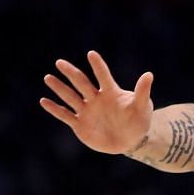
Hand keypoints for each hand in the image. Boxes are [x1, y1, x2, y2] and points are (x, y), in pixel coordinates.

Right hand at [40, 50, 154, 154]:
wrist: (130, 140)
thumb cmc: (138, 120)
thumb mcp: (142, 107)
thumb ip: (142, 92)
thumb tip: (149, 74)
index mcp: (110, 92)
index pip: (103, 76)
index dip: (98, 66)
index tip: (91, 54)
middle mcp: (95, 98)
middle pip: (81, 83)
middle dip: (71, 73)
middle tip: (59, 62)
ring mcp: (86, 110)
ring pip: (70, 97)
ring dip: (59, 88)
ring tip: (48, 77)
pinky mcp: (80, 124)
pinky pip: (65, 115)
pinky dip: (55, 109)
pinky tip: (44, 101)